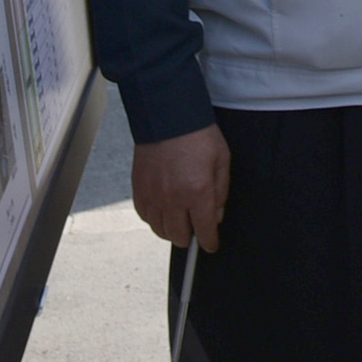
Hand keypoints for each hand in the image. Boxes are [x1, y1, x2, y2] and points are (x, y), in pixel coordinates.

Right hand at [133, 124, 230, 251]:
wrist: (167, 116)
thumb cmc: (198, 135)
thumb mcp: (222, 161)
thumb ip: (221, 192)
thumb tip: (216, 216)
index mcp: (198, 191)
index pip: (204, 230)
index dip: (209, 242)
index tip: (210, 245)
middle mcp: (173, 198)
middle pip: (180, 236)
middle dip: (191, 238)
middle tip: (195, 229)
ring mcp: (153, 195)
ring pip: (161, 230)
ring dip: (171, 231)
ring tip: (179, 222)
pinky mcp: (139, 189)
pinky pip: (145, 217)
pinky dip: (155, 219)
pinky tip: (163, 212)